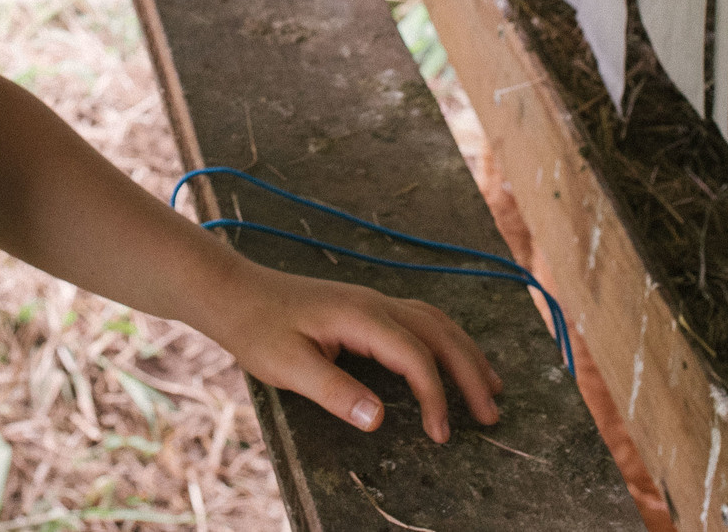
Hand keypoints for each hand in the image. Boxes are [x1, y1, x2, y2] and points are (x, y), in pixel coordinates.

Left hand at [196, 259, 503, 442]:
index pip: (415, 356)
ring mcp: (373, 302)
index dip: (435, 396)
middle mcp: (375, 303)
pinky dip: (447, 340)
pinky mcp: (366, 308)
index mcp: (360, 317)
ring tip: (492, 387)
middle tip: (493, 414)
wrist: (235, 292)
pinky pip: (421, 320)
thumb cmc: (258, 328)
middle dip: (471, 373)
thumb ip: (333, 390)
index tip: (441, 434)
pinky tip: (453, 357)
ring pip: (436, 322)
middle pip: (439, 333)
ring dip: (466, 353)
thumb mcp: (287, 366)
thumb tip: (378, 418)